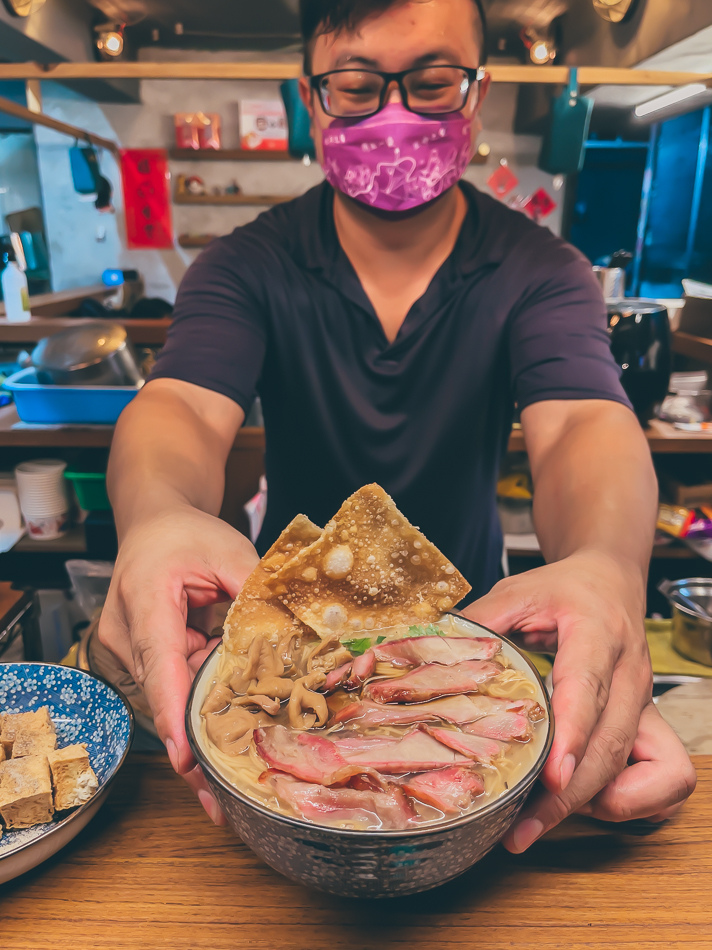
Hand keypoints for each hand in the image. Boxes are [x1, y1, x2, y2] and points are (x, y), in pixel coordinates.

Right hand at [98, 506, 258, 822]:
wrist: (153, 524)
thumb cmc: (184, 534)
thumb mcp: (228, 549)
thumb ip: (256, 590)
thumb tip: (297, 631)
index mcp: (146, 597)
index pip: (159, 661)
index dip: (175, 713)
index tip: (185, 759)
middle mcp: (127, 631)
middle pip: (164, 695)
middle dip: (193, 746)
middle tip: (222, 798)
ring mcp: (128, 648)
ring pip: (169, 698)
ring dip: (199, 732)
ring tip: (230, 782)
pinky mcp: (141, 658)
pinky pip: (173, 689)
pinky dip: (198, 708)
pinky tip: (222, 742)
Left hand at [461, 550, 695, 849]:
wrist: (610, 580)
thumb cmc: (563, 589)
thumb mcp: (517, 591)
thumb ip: (480, 621)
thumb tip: (435, 651)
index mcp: (595, 632)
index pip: (587, 686)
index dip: (571, 734)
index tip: (551, 777)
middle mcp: (628, 671)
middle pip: (610, 742)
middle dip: (569, 795)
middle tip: (520, 829)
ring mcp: (644, 700)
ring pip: (634, 765)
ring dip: (589, 803)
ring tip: (536, 822)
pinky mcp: (651, 721)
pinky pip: (666, 776)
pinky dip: (633, 799)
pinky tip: (588, 803)